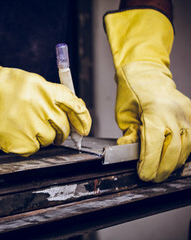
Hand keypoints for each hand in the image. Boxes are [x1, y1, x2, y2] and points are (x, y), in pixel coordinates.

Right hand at [0, 26, 90, 155]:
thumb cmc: (2, 87)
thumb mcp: (30, 83)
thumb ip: (50, 97)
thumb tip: (69, 116)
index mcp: (45, 89)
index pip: (74, 104)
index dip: (84, 118)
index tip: (85, 128)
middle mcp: (41, 106)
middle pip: (63, 127)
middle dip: (61, 133)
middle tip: (52, 132)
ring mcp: (30, 125)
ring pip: (49, 140)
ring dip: (41, 137)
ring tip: (23, 127)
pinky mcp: (20, 141)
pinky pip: (33, 149)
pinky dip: (26, 145)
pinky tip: (14, 134)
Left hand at [104, 9, 190, 181]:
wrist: (146, 72)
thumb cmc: (131, 92)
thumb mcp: (124, 115)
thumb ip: (130, 135)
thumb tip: (129, 152)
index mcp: (154, 112)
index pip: (154, 146)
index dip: (149, 164)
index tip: (143, 175)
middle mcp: (174, 114)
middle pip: (173, 151)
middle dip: (162, 169)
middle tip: (152, 178)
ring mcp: (186, 114)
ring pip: (186, 148)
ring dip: (174, 164)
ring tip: (162, 172)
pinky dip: (185, 152)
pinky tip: (175, 160)